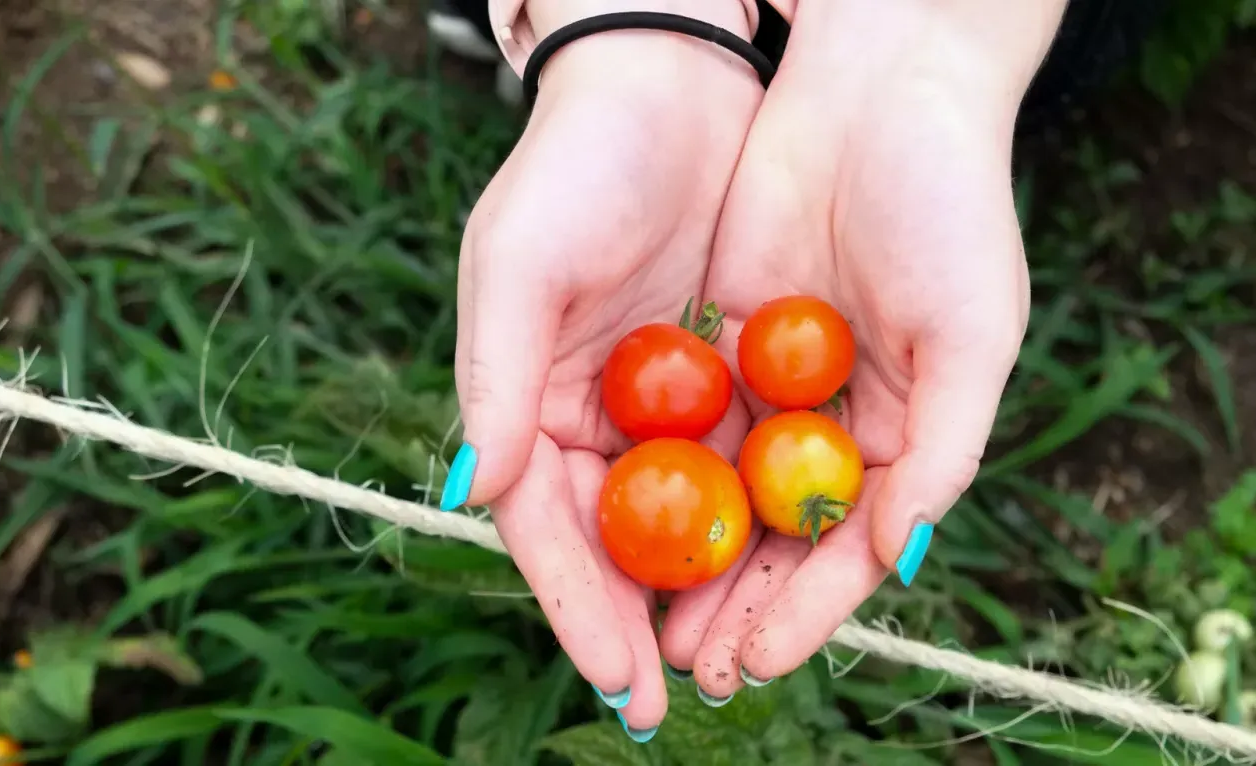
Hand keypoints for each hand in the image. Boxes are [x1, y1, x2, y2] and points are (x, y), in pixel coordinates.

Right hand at [440, 0, 762, 735]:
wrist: (672, 83)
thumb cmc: (578, 166)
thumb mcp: (522, 263)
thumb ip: (497, 377)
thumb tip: (470, 494)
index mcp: (527, 407)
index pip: (544, 528)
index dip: (576, 606)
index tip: (616, 675)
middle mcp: (589, 421)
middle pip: (614, 544)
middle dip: (639, 626)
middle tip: (671, 702)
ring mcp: (660, 407)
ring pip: (681, 520)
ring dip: (704, 592)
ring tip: (733, 661)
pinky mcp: (724, 380)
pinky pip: (740, 466)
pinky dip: (756, 520)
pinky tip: (784, 568)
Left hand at [659, 0, 1066, 701]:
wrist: (881, 91)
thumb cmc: (950, 209)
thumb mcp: (970, 335)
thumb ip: (942, 452)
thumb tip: (897, 559)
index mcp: (907, 436)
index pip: (849, 550)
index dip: (805, 612)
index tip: (759, 662)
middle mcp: (837, 425)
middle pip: (778, 539)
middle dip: (738, 605)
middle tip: (690, 666)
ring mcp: (775, 385)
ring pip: (724, 494)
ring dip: (692, 560)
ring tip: (651, 625)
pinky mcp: (722, 340)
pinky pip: (687, 422)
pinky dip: (662, 476)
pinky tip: (623, 523)